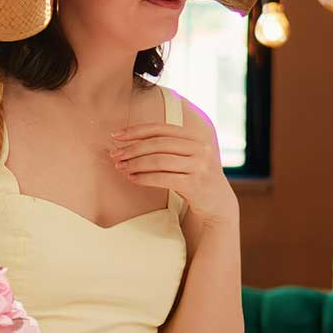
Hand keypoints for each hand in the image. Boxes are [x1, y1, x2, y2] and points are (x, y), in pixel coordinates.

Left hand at [110, 123, 238, 226]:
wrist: (218, 203)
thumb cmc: (195, 177)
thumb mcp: (188, 156)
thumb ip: (169, 146)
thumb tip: (129, 141)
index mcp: (197, 137)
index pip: (162, 128)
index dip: (137, 130)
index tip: (116, 135)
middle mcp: (201, 149)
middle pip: (158, 144)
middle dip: (132, 148)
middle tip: (115, 154)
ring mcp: (200, 166)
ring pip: (158, 160)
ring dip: (135, 163)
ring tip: (120, 167)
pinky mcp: (195, 184)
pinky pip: (162, 178)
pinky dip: (144, 177)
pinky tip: (132, 178)